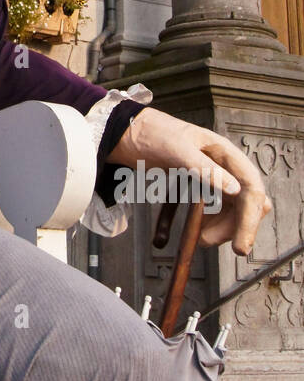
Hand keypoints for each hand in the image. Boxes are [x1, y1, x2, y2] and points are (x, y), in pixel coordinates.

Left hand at [106, 107, 270, 255]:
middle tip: (206, 242)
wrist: (130, 133)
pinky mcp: (200, 189)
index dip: (250, 219)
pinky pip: (210, 213)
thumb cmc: (154, 134)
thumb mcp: (177, 149)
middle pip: (244, 205)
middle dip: (231, 228)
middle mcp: (225, 167)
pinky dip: (201, 226)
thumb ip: (204, 168)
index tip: (239, 247)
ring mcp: (214, 179)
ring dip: (218, 230)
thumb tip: (235, 189)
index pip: (251, 188)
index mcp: (226, 154)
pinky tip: (183, 233)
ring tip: (197, 239)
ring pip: (230, 213)